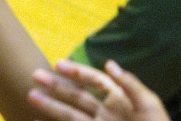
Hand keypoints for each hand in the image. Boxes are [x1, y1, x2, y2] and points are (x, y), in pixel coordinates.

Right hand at [28, 59, 169, 120]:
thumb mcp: (150, 107)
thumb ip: (131, 85)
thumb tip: (109, 64)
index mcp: (120, 101)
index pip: (95, 81)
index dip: (77, 72)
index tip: (58, 65)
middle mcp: (105, 113)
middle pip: (77, 96)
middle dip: (56, 86)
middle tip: (35, 75)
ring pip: (69, 115)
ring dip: (50, 105)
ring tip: (31, 96)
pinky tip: (38, 120)